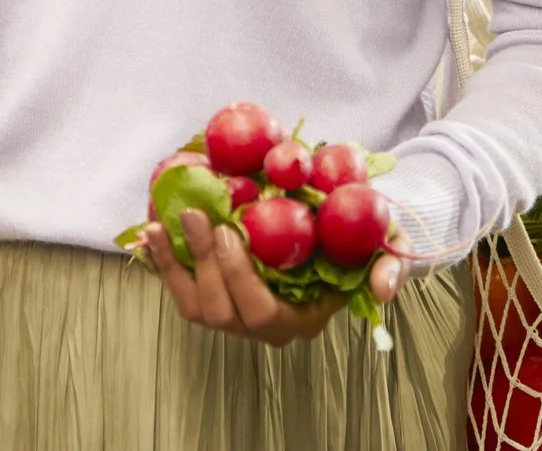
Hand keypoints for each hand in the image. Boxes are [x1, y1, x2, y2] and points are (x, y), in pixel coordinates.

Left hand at [140, 210, 403, 346]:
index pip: (262, 315)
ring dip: (174, 267)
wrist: (344, 231)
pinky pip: (184, 291)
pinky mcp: (217, 296)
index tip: (229, 231)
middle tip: (195, 215)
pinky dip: (165, 264)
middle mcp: (267, 326)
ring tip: (160, 225)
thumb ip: (389, 266)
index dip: (238, 277)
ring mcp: (238, 315)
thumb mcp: (387, 246)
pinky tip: (152, 232)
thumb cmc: (362, 239)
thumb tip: (385, 287)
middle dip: (203, 263)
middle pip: (223, 312)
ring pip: (197, 308)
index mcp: (303, 319)